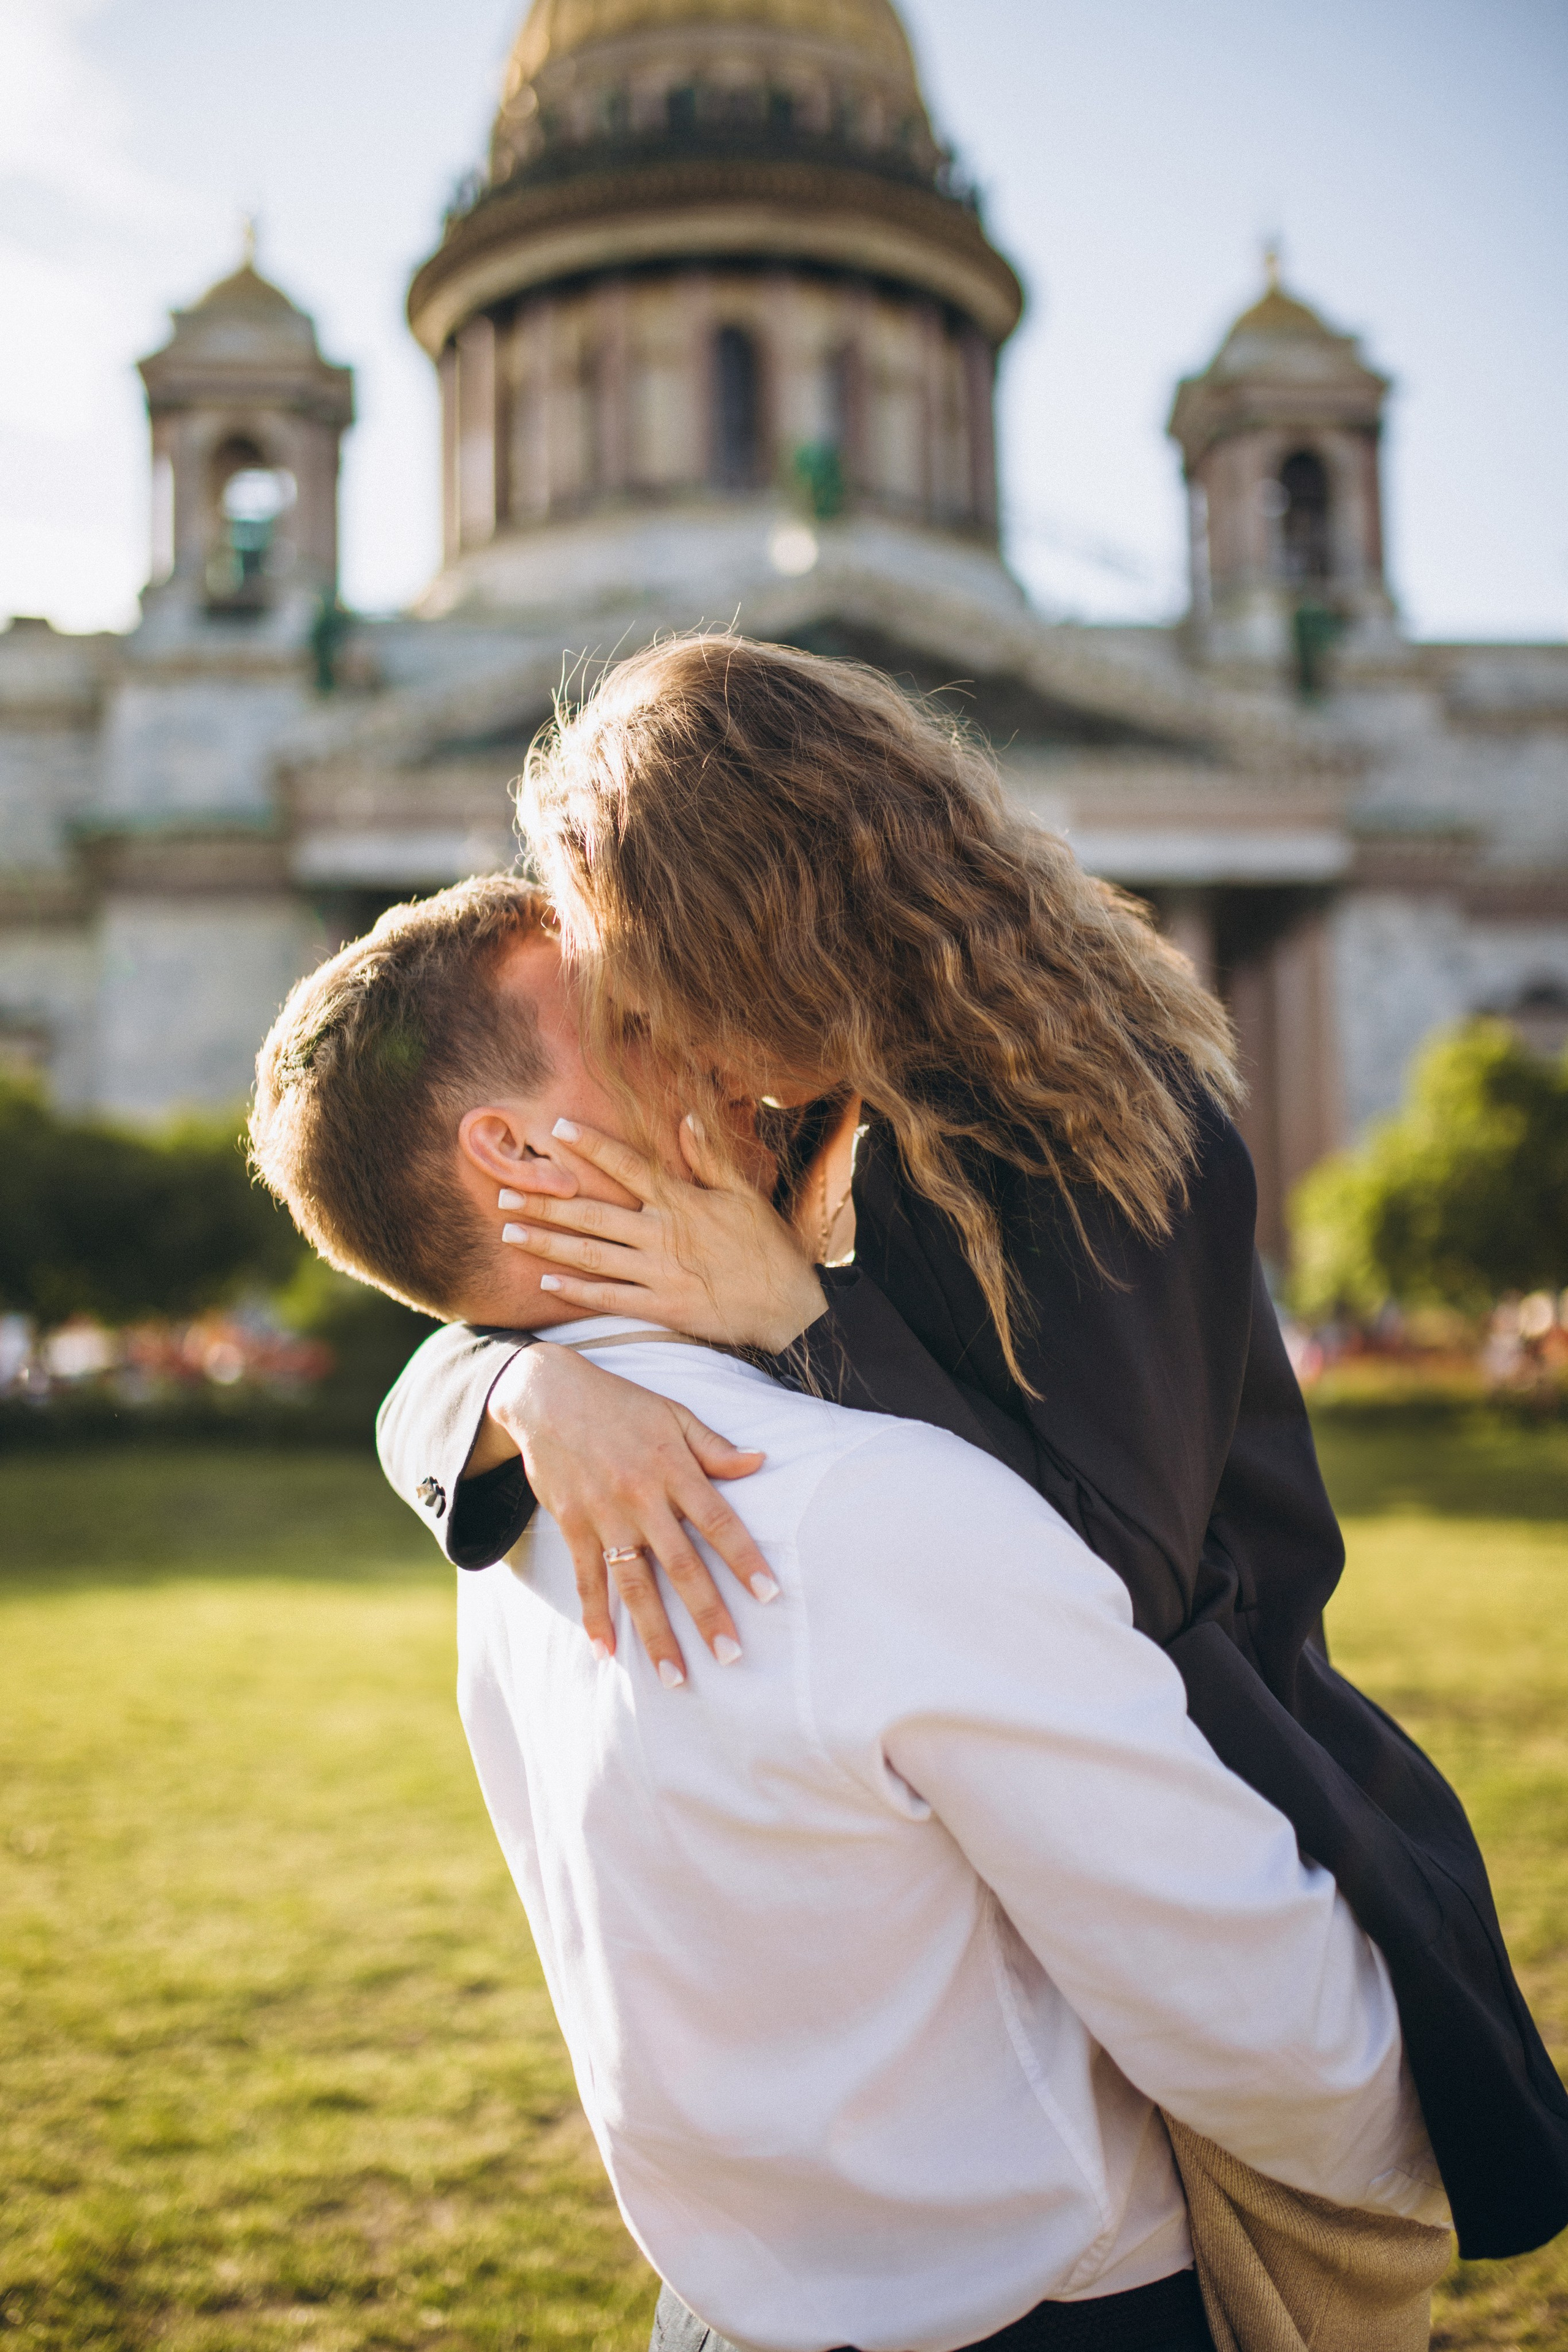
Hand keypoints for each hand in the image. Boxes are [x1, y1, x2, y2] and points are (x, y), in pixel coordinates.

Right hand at [479, 1342, 779, 1684]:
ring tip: (675, 1675)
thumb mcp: (673, 1413)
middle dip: (707, 1613)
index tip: (769, 1594)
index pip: (718, 1522)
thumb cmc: (619, 1403)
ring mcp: (605, 1516)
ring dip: (655, 1632)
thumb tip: (759, 1461)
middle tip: (730, 1655)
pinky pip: (586, 1579)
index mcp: (674, 1469)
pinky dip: (594, 1616)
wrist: (547, 1394)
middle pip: (681, 1565)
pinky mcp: (573, 1526)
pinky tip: (606, 1652)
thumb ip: (714, 1446)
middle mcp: (641, 1498)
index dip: (744, 1559)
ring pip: (634, 1585)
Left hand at [498, 1116, 826, 1351]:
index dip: (591, 1146)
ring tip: (510, 1233)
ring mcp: (658, 1273)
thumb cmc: (767, 1248)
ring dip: (547, 1244)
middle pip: (592, 1213)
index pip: (628, 1165)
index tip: (556, 1131)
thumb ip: (710, 1159)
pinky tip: (545, 1284)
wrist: (788, 1307)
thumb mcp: (745, 1195)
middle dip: (544, 1202)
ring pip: (590, 1256)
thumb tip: (686, 1119)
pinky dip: (575, 1292)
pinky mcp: (660, 1308)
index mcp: (682, 1201)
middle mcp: (662, 1234)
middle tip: (502, 1192)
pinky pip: (608, 1298)